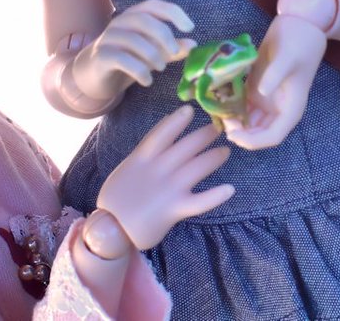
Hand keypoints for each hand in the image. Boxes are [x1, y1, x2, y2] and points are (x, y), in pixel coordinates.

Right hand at [72, 0, 195, 101]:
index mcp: (134, 16)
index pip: (155, 5)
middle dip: (164, 36)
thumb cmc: (127, 60)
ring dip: (153, 55)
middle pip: (145, 20)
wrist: (93, 75)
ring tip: (161, 68)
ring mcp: (108, 38)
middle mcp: (120, 23)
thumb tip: (193, 44)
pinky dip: (139, 71)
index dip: (174, 13)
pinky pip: (121, 59)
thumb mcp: (151, 53)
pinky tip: (148, 81)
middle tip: (175, 53)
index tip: (190, 28)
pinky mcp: (101, 56)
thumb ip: (171, 48)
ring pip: (133, 40)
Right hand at [96, 105, 233, 248]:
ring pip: (197, 168)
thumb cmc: (117, 198)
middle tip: (219, 128)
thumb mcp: (127, 168)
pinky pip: (200, 202)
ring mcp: (169, 189)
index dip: (177, 120)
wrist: (110, 230)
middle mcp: (158, 170)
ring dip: (213, 158)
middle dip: (204, 136)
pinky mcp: (176, 209)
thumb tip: (163, 127)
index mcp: (143, 158)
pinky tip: (229, 189)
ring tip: (225, 152)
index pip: (163, 133)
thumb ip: (145, 150)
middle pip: (186, 147)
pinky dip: (215, 196)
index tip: (190, 109)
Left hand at [223, 10, 326, 149]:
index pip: (274, 135)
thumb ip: (275, 74)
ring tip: (218, 110)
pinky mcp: (257, 87)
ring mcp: (267, 98)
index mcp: (291, 107)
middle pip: (259, 133)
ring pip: (249, 121)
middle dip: (241, 133)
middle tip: (222, 121)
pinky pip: (243, 105)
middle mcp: (279, 108)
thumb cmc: (299, 41)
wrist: (299, 23)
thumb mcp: (288, 57)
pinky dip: (231, 107)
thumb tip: (262, 92)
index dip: (254, 141)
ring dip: (235, 121)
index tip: (234, 134)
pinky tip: (219, 100)